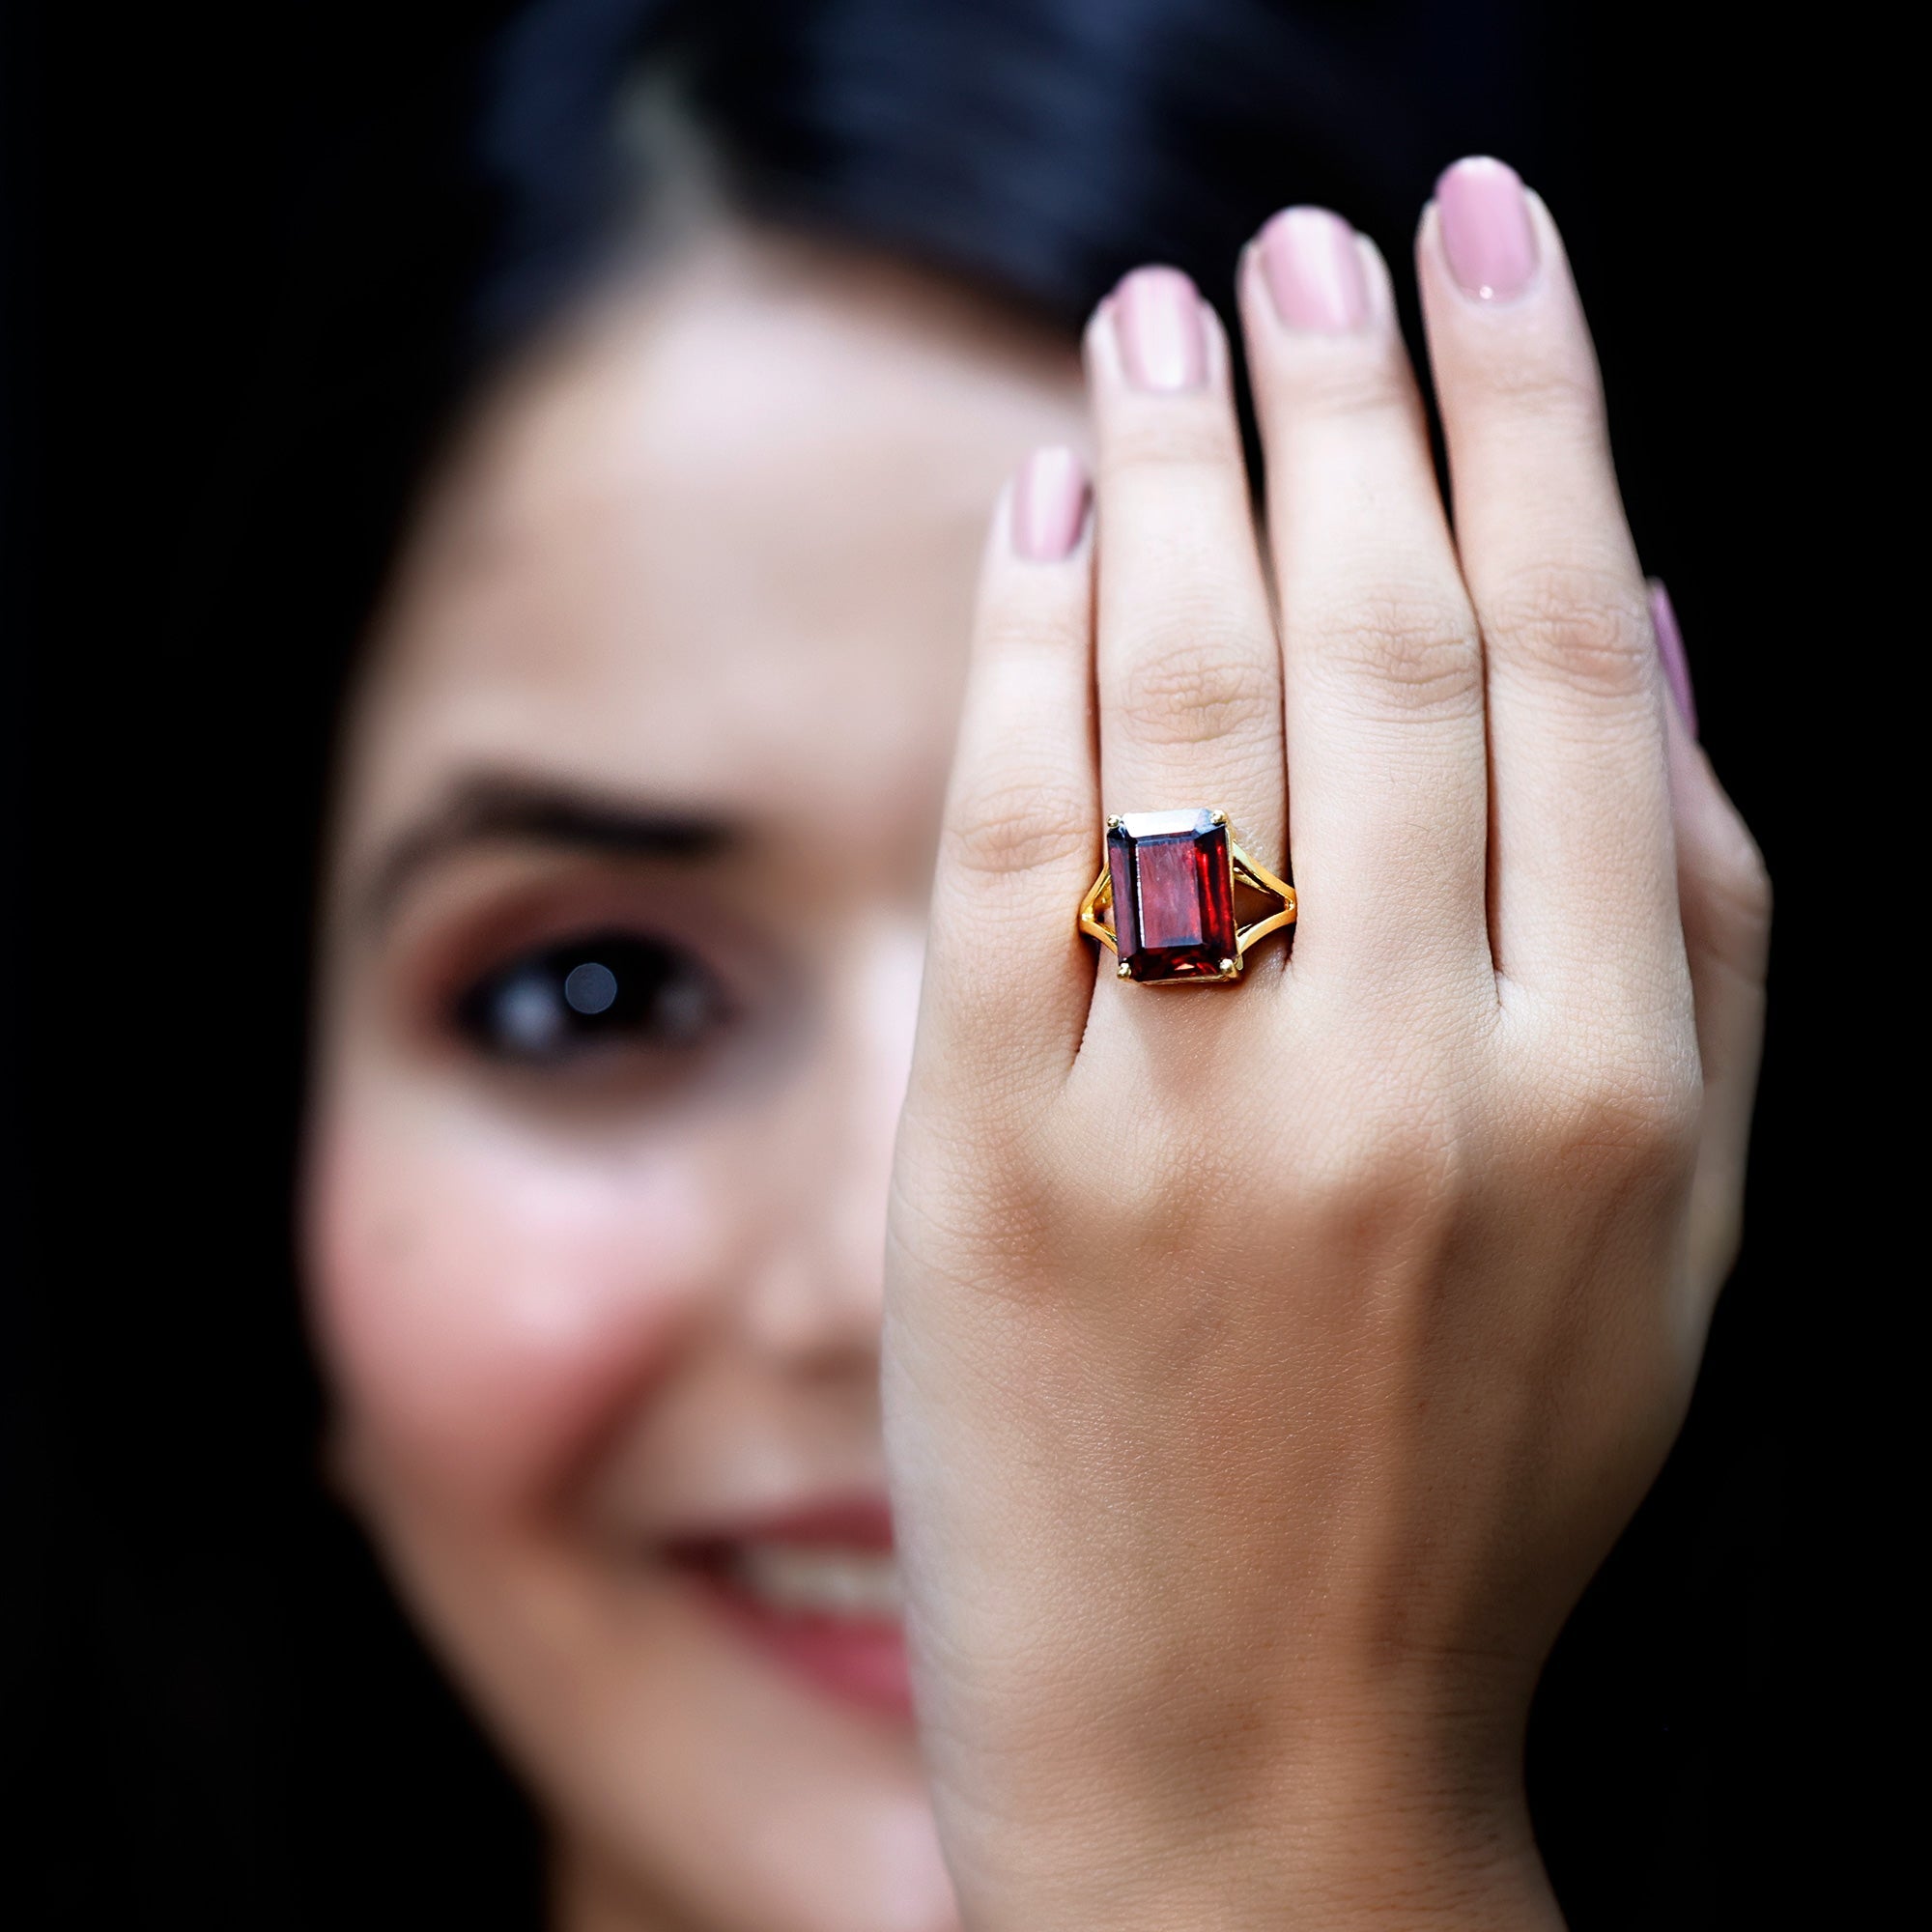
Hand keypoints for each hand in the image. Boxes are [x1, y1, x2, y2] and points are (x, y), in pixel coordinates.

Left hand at [883, 161, 1768, 1929]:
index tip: (1488, 240)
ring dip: (1176, 473)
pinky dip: (1022, 647)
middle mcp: (1413, 1075)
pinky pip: (1013, 840)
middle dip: (1345, 399)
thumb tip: (1653, 620)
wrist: (1254, 1752)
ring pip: (1195, 704)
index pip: (1571, 657)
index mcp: (1611, 1083)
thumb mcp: (1672, 1234)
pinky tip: (1033, 512)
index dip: (1535, 412)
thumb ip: (1692, 926)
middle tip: (1298, 242)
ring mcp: (1192, 1119)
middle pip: (1384, 641)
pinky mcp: (999, 1163)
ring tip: (1158, 319)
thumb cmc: (1472, 1482)